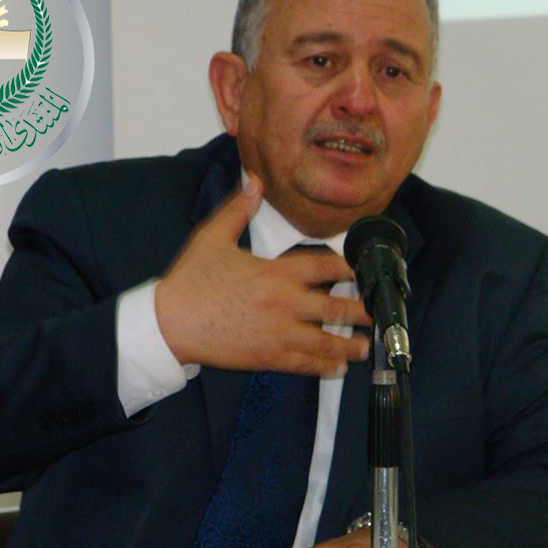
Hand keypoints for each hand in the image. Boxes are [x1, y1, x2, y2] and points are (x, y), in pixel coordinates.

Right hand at [155, 174, 371, 375]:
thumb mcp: (212, 236)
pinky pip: (305, 364)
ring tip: (367, 345)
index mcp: (275, 272)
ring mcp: (279, 333)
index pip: (326, 267)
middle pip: (337, 307)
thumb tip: (252, 180)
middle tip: (379, 313)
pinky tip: (337, 367)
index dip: (350, 267)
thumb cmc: (190, 281)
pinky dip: (325, 366)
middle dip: (362, 310)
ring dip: (351, 344)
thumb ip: (238, 208)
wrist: (169, 324)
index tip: (363, 269)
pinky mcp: (268, 357)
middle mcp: (284, 303)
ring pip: (327, 341)